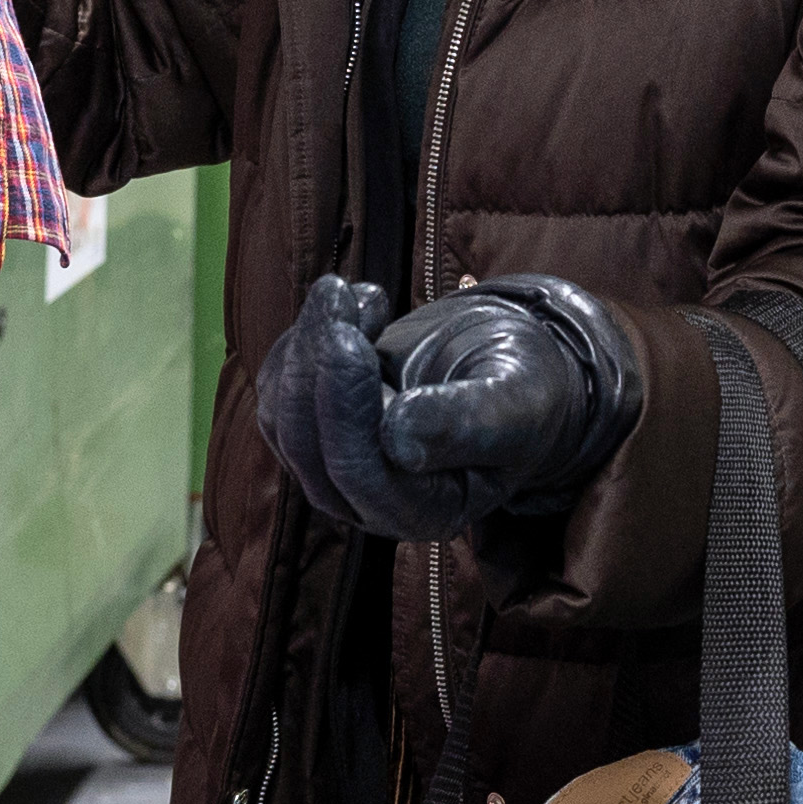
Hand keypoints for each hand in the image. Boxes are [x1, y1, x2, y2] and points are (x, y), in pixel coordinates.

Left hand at [257, 274, 645, 539]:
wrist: (509, 368)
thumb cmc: (523, 389)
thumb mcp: (511, 401)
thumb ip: (463, 422)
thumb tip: (397, 434)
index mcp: (428, 510)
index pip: (358, 472)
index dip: (343, 406)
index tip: (348, 335)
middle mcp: (373, 504)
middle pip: (307, 447)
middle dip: (312, 365)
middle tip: (336, 293)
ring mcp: (338, 472)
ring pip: (283, 416)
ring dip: (303, 344)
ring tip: (346, 292)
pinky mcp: (316, 434)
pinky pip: (278, 391)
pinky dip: (301, 340)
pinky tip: (352, 311)